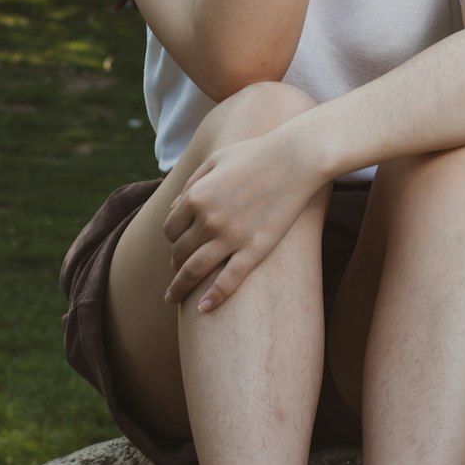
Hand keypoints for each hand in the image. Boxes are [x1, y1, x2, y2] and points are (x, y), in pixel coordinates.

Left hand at [162, 129, 326, 312]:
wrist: (294, 160)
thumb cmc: (254, 156)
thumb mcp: (215, 161)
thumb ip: (191, 185)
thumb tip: (174, 211)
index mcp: (195, 197)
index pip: (170, 229)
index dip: (172, 238)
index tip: (178, 242)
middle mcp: (208, 220)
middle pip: (179, 251)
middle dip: (175, 261)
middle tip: (177, 268)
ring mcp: (231, 238)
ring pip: (194, 270)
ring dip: (180, 286)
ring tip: (174, 297)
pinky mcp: (254, 250)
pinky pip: (228, 281)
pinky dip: (213, 298)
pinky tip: (203, 309)